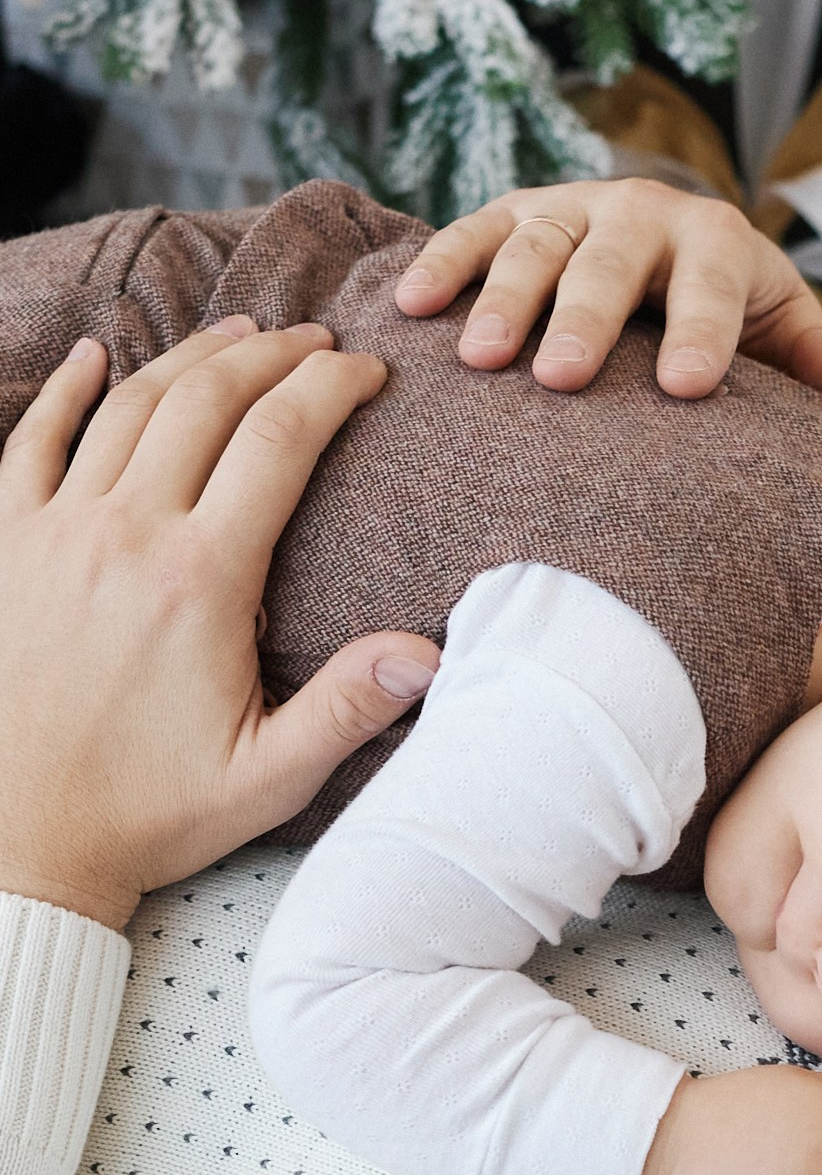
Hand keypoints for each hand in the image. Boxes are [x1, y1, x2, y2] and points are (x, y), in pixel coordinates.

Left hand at [0, 321, 441, 930]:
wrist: (23, 839)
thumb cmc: (151, 814)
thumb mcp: (269, 778)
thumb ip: (347, 709)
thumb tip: (427, 654)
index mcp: (200, 582)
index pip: (279, 442)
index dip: (330, 390)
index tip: (368, 372)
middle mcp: (125, 536)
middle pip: (207, 401)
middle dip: (271, 355)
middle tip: (315, 340)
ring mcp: (55, 533)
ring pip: (127, 406)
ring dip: (189, 358)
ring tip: (238, 335)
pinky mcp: (6, 547)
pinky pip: (30, 441)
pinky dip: (66, 391)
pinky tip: (96, 359)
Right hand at [393, 179, 821, 409]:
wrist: (668, 241)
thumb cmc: (726, 305)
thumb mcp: (776, 322)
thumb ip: (811, 356)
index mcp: (714, 239)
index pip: (711, 285)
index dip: (702, 331)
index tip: (688, 387)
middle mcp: (640, 211)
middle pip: (611, 261)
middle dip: (587, 317)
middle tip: (564, 378)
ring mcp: (572, 208)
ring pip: (536, 244)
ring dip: (503, 297)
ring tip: (482, 359)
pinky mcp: (516, 212)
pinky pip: (473, 232)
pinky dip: (442, 264)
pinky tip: (412, 308)